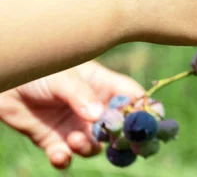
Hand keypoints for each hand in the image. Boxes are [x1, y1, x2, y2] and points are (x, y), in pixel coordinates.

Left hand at [0, 61, 143, 168]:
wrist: (6, 83)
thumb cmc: (39, 70)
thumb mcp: (63, 77)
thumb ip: (81, 95)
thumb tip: (98, 117)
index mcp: (103, 86)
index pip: (132, 98)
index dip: (144, 110)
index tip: (149, 123)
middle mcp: (93, 108)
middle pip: (118, 128)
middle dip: (120, 138)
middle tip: (116, 143)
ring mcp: (75, 126)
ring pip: (94, 146)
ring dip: (88, 147)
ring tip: (74, 139)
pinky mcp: (54, 141)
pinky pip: (65, 157)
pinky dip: (64, 159)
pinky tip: (58, 155)